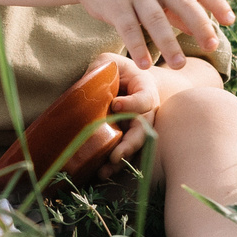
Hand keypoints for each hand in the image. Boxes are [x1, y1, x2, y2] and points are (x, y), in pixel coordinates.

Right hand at [75, 0, 232, 70]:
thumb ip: (182, 11)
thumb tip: (206, 33)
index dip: (216, 2)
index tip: (230, 21)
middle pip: (182, 1)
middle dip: (199, 24)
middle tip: (211, 47)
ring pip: (156, 18)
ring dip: (169, 43)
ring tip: (179, 65)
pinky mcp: (115, 4)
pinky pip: (128, 28)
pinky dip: (137, 46)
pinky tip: (146, 64)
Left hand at [103, 53, 220, 162]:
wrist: (127, 84)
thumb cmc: (117, 71)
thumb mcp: (110, 63)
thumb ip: (102, 67)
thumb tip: (89, 83)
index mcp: (146, 90)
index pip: (143, 99)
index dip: (131, 103)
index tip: (115, 104)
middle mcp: (147, 113)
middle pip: (143, 131)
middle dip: (130, 145)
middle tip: (116, 155)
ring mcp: (138, 128)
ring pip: (134, 147)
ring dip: (120, 160)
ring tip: (104, 172)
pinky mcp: (127, 138)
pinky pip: (124, 153)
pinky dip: (113, 164)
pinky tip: (99, 173)